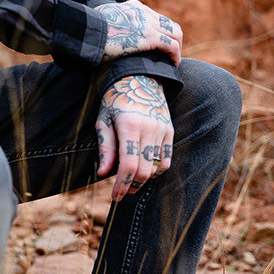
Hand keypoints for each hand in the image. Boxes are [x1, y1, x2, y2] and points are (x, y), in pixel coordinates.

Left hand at [95, 74, 172, 201]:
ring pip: (157, 168)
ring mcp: (162, 130)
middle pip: (144, 170)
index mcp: (129, 125)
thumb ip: (105, 148)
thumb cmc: (115, 100)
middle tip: (121, 192)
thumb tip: (103, 174)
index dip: (122, 185)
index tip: (115, 196)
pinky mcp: (170, 131)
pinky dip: (156, 170)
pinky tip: (145, 170)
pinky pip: (167, 160)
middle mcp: (148, 128)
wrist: (138, 77)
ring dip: (144, 180)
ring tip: (131, 181)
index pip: (129, 165)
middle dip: (132, 186)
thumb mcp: (103, 121)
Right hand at [97, 0, 181, 64]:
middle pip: (170, 25)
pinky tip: (173, 65)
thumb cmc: (89, 29)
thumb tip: (105, 32)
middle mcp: (144, 12)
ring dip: (177, 48)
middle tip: (169, 56)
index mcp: (134, 7)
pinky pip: (171, 45)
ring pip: (175, 34)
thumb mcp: (102, 19)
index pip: (156, 18)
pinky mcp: (149, 37)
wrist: (88, 30)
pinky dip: (175, 55)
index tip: (160, 46)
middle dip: (174, 40)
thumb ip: (111, 22)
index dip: (162, 33)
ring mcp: (148, 24)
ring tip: (173, 62)